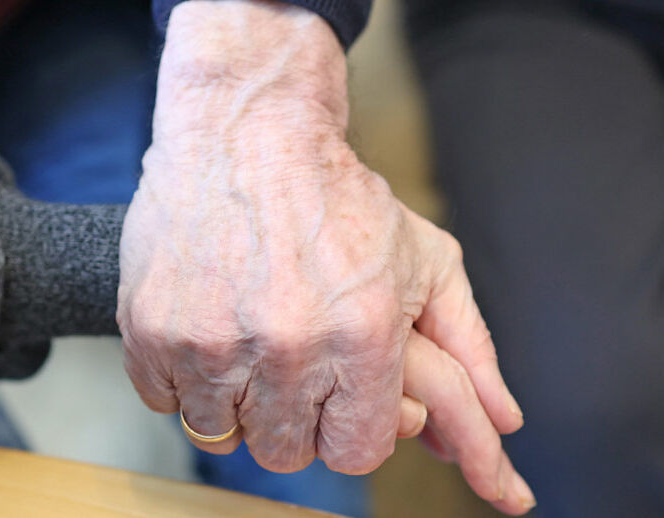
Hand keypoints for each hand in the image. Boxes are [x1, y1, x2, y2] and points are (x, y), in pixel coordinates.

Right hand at [118, 0, 532, 512]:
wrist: (246, 132)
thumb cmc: (339, 199)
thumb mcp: (426, 263)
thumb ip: (472, 347)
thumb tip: (509, 420)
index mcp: (362, 336)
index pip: (356, 451)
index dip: (350, 427)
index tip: (339, 396)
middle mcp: (287, 345)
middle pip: (287, 451)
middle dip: (295, 417)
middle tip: (292, 365)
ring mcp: (212, 340)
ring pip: (222, 433)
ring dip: (237, 400)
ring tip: (247, 344)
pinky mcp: (153, 329)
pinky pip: (166, 401)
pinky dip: (183, 378)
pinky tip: (207, 330)